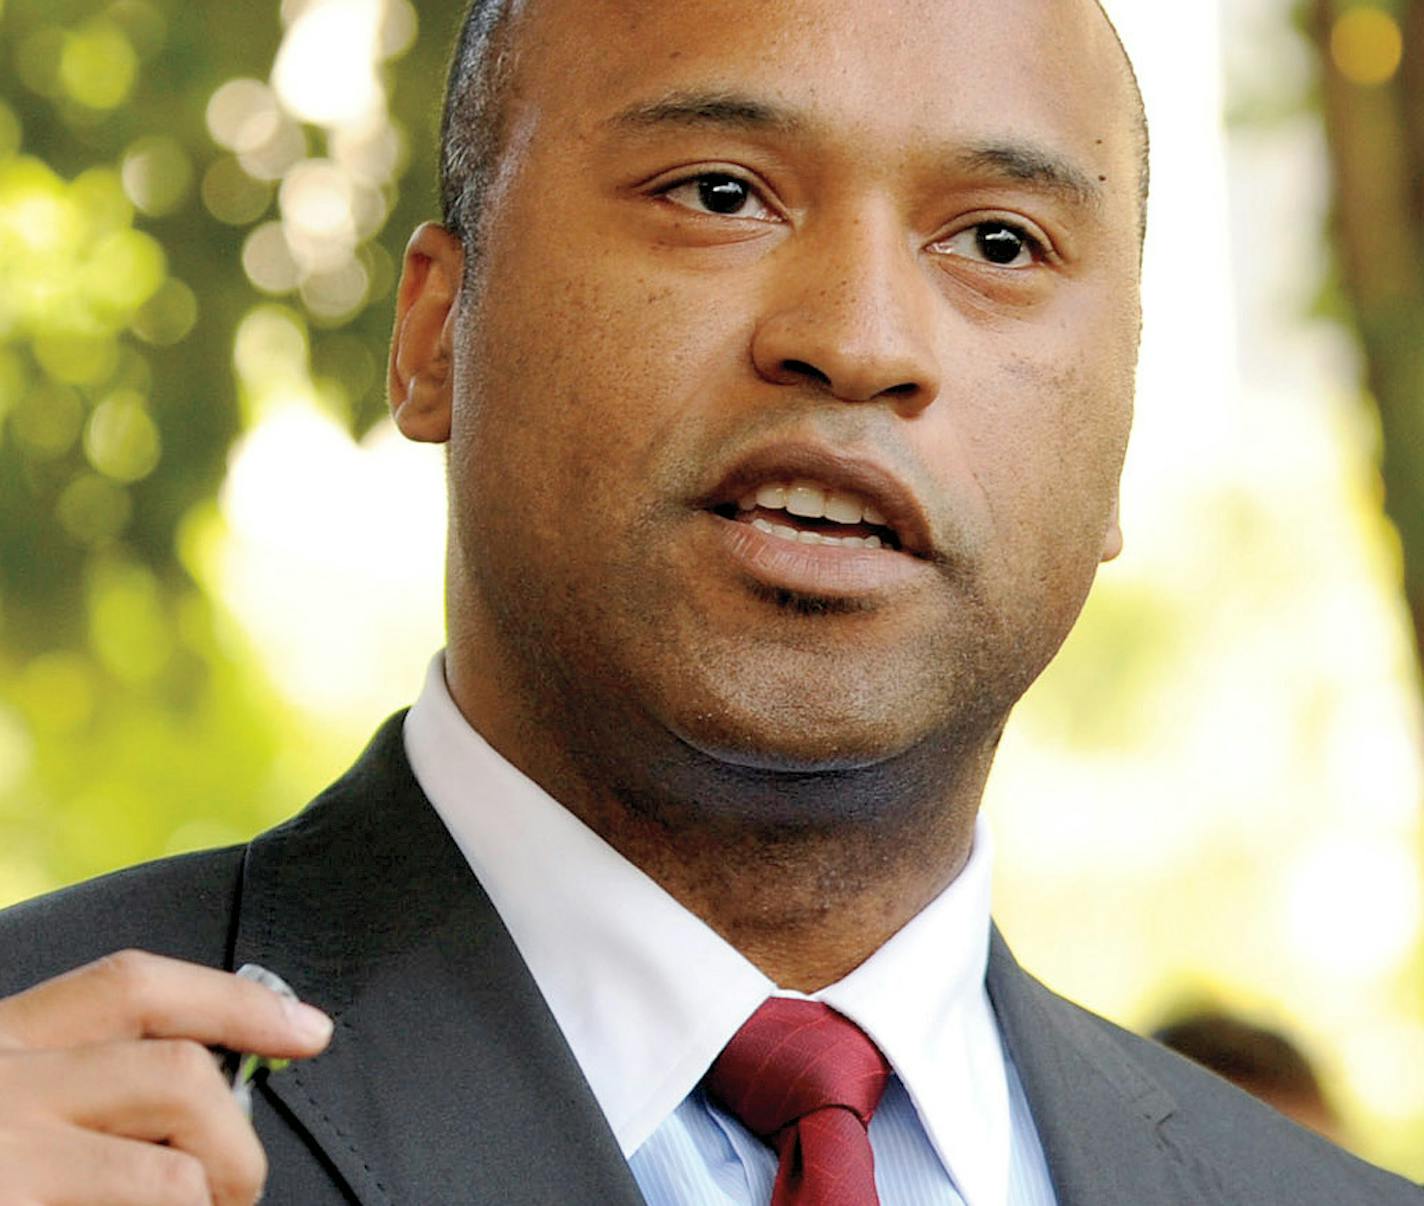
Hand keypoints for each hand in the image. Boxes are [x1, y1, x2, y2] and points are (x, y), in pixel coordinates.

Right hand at [0, 950, 332, 1204]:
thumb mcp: (1, 1099)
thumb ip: (78, 1077)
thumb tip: (217, 1091)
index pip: (133, 986)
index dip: (237, 1003)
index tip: (312, 1031)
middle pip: (180, 1077)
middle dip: (236, 1143)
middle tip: (239, 1192)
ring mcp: (2, 1166)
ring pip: (176, 1180)